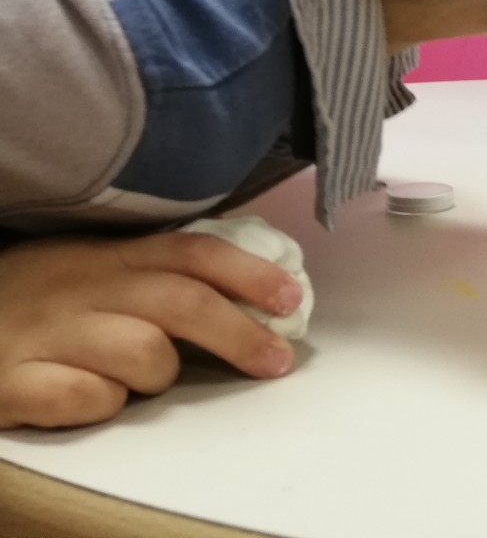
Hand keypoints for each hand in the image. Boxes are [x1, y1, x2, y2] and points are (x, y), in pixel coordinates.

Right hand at [0, 232, 303, 428]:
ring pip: (144, 355)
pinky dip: (102, 403)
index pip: (194, 253)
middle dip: (240, 334)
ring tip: (141, 377)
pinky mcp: (12, 380)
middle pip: (182, 303)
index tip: (291, 300)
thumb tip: (258, 293)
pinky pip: (87, 398)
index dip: (249, 274)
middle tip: (276, 361)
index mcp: (112, 255)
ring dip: (160, 373)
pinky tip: (90, 395)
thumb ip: (162, 274)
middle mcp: (84, 287)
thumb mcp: (96, 268)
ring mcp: (47, 332)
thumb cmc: (39, 298)